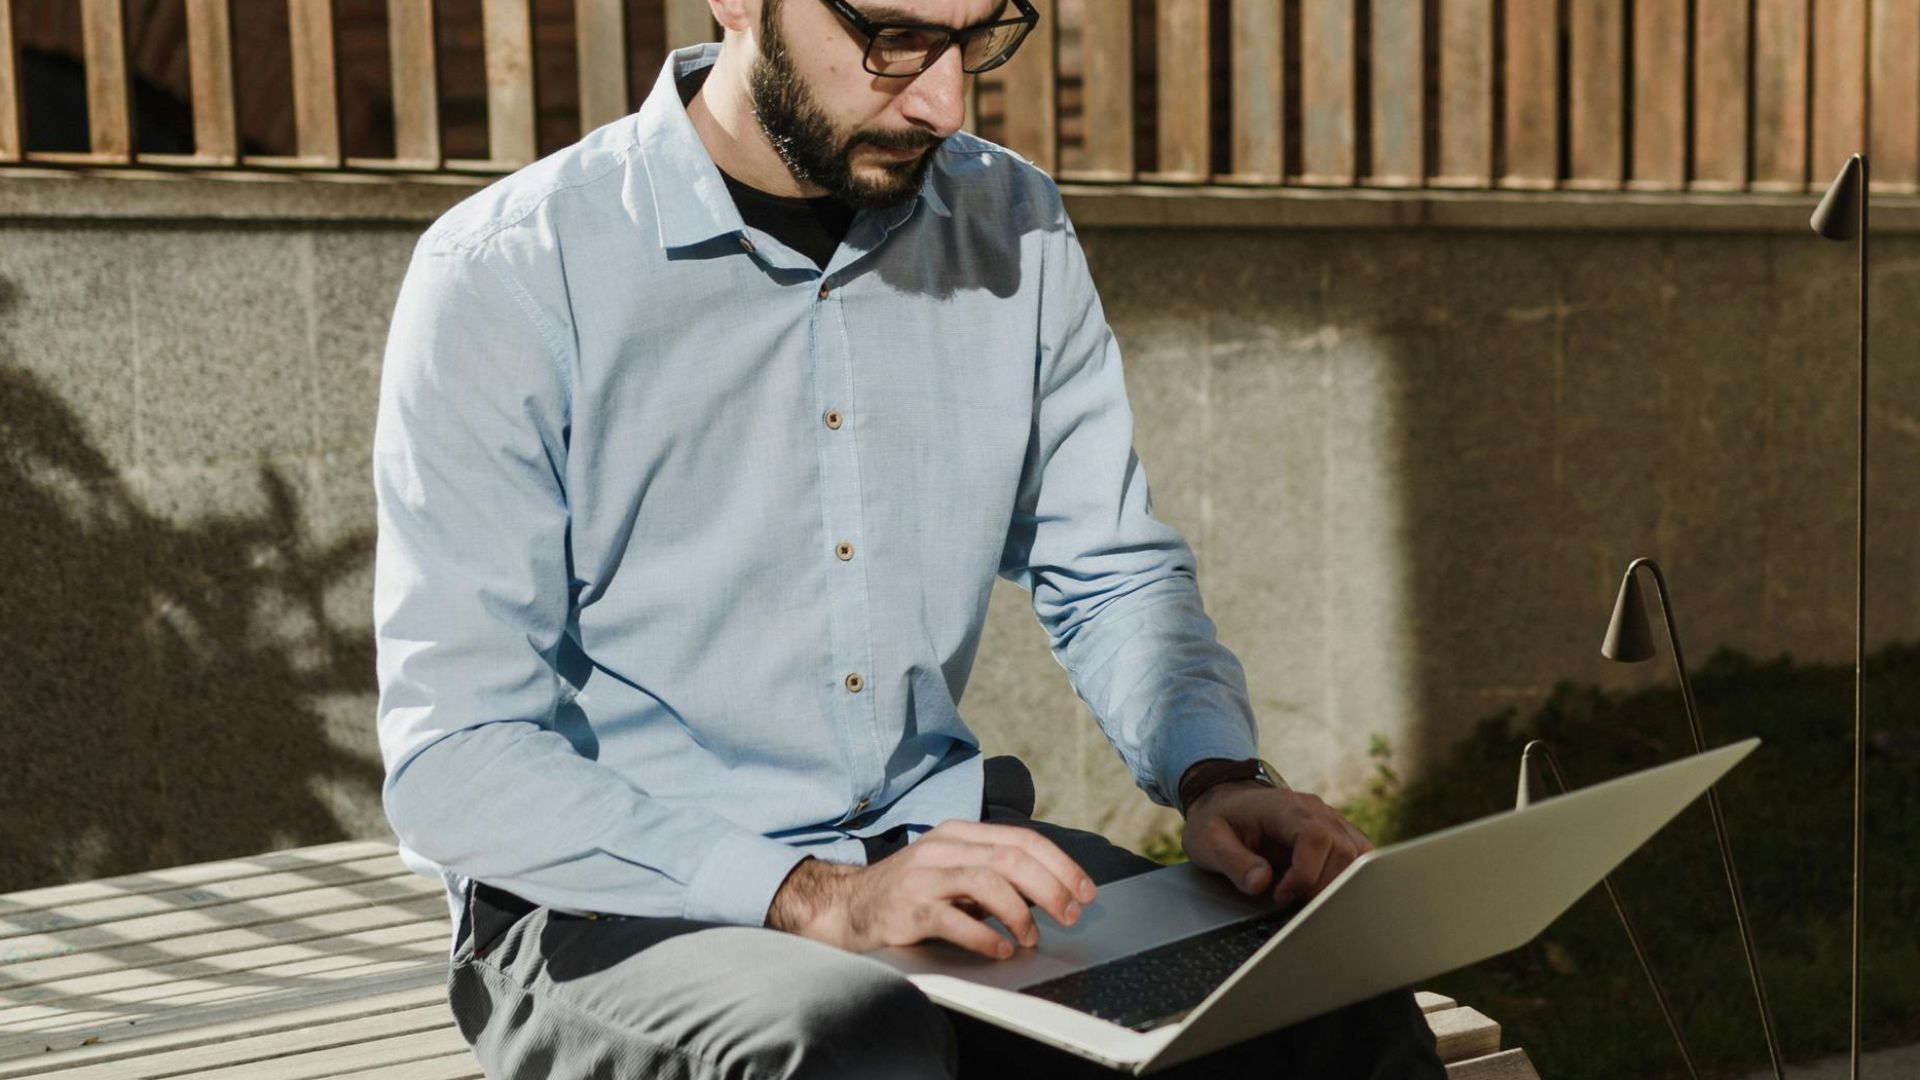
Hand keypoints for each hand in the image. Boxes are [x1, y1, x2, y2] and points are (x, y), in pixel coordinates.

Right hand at [764, 820, 1097, 959]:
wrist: (847, 907)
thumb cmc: (909, 892)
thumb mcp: (953, 871)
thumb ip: (994, 873)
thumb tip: (1052, 891)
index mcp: (959, 833)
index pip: (1022, 839)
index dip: (1060, 865)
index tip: (1085, 891)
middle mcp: (942, 847)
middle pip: (1011, 858)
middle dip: (1050, 888)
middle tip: (1070, 916)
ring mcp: (923, 876)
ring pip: (987, 882)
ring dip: (1020, 913)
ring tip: (1031, 938)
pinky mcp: (907, 908)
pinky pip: (954, 919)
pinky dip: (984, 936)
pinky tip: (1000, 950)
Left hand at [1180, 782, 1371, 904]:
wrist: (1225, 801)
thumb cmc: (1218, 819)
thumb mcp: (1209, 841)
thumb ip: (1234, 862)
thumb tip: (1261, 882)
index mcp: (1284, 807)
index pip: (1315, 837)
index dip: (1305, 873)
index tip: (1282, 895)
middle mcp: (1315, 810)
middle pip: (1343, 851)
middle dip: (1323, 887)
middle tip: (1296, 906)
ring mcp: (1330, 821)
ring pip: (1359, 856)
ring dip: (1340, 886)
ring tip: (1309, 902)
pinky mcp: (1336, 835)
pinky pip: (1359, 857)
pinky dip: (1350, 879)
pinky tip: (1325, 894)